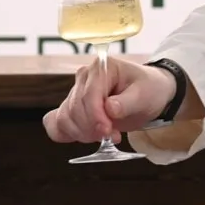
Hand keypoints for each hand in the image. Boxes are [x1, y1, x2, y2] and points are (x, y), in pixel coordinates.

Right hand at [43, 57, 176, 143]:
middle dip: (92, 128)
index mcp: (102, 68)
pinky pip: (55, 122)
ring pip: (64, 118)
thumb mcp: (145, 95)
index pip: (89, 94)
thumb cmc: (148, 90)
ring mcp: (75, 91)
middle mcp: (84, 77)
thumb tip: (110, 108)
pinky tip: (84, 137)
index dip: (96, 116)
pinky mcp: (72, 106)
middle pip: (74, 108)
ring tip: (106, 135)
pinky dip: (66, 134)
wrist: (149, 94)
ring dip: (82, 133)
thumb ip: (127, 102)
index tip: (108, 132)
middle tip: (113, 136)